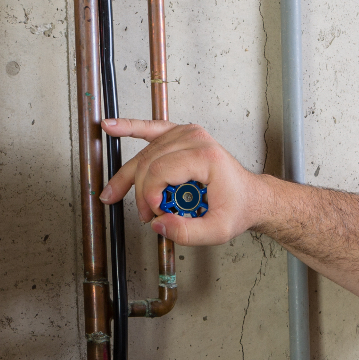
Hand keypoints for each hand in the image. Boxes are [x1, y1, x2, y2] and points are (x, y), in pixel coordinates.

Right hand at [100, 118, 265, 245]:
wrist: (248, 195)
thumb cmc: (236, 207)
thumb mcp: (218, 231)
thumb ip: (188, 233)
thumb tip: (159, 224)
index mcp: (206, 157)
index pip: (160, 173)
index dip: (150, 197)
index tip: (156, 215)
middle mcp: (195, 139)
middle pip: (148, 164)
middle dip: (141, 193)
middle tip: (148, 215)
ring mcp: (186, 133)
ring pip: (144, 155)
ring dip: (131, 179)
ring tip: (121, 196)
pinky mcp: (179, 134)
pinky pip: (149, 128)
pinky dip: (128, 127)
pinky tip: (110, 127)